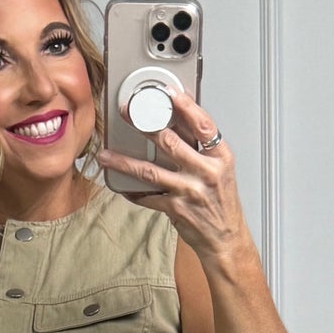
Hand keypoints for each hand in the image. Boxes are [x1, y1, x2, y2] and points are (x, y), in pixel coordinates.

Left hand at [97, 88, 246, 263]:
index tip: (168, 93)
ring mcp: (189, 191)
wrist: (225, 239)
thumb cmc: (222, 204)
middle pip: (170, 142)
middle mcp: (205, 172)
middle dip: (144, 125)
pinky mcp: (176, 209)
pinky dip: (132, 192)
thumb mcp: (221, 171)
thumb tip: (179, 123)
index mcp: (220, 158)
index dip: (185, 106)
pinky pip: (148, 197)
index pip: (203, 125)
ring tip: (107, 155)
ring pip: (150, 171)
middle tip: (126, 113)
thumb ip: (202, 149)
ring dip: (125, 162)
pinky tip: (120, 185)